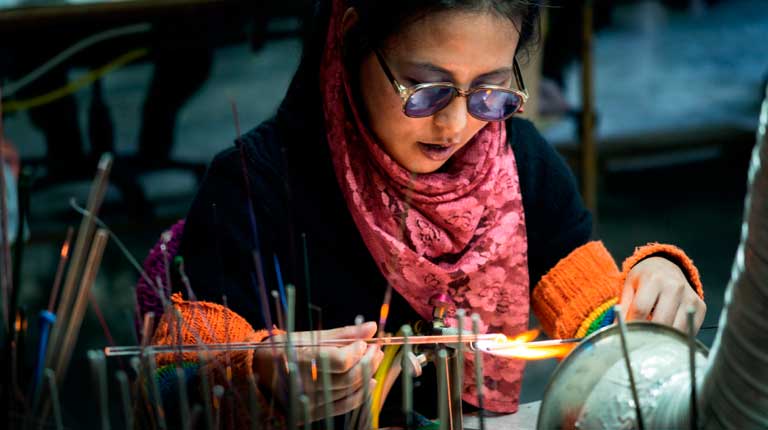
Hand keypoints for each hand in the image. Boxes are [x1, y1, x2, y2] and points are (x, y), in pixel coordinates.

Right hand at [252, 321, 383, 421]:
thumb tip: (371, 327)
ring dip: (366, 375)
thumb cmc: (286, 349)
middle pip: (347, 377)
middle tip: (376, 350)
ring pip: (348, 391)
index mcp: (299, 358)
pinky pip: (343, 406)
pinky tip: (369, 380)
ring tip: (374, 360)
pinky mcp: (311, 413)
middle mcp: (303, 383)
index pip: (338, 360)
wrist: (259, 373)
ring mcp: (307, 401)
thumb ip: (342, 334)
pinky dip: (360, 394)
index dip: (356, 352)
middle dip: (368, 362)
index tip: (364, 343)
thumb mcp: (310, 336)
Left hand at [620, 256, 705, 332]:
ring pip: (676, 330)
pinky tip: (667, 334)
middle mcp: (675, 286)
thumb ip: (623, 307)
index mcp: (654, 279)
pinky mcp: (701, 307)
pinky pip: (688, 330)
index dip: (631, 326)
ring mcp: (690, 297)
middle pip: (660, 322)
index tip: (625, 336)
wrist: (667, 267)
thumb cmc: (645, 278)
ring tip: (652, 338)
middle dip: (647, 335)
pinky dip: (676, 337)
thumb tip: (617, 330)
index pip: (640, 310)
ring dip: (662, 339)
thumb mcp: (629, 286)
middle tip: (638, 341)